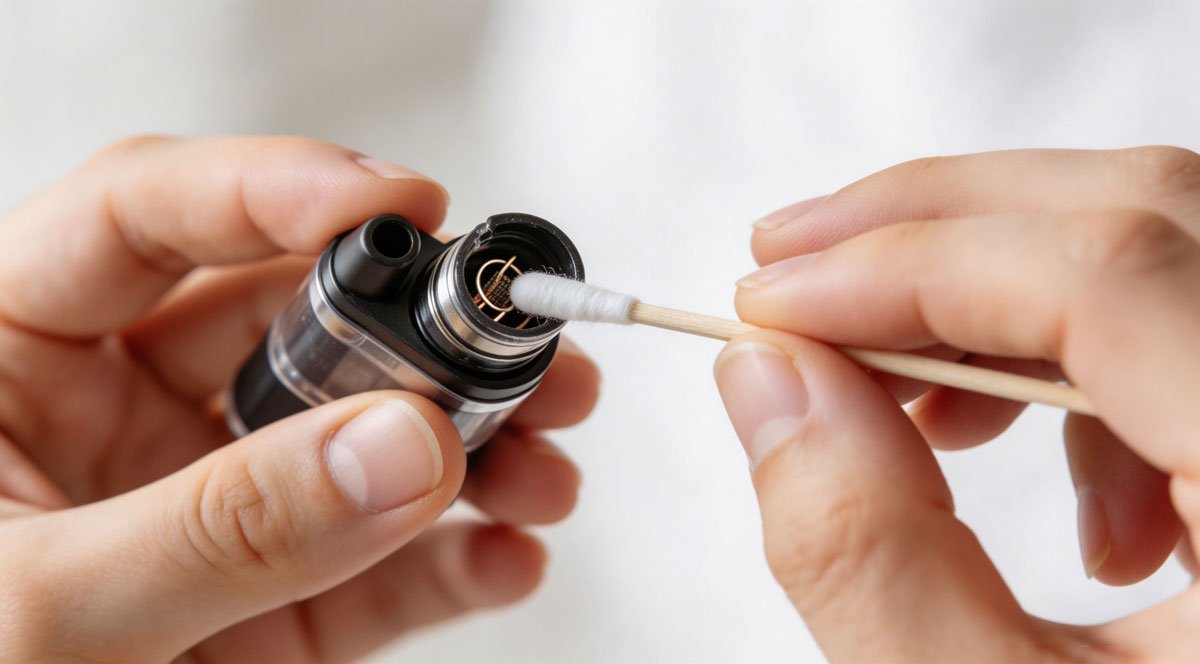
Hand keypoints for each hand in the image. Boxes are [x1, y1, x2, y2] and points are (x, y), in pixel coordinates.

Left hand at [0, 136, 598, 662]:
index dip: (277, 190)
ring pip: (356, 442)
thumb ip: (220, 528)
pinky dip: (453, 562)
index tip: (399, 207)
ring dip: (468, 445)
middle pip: (292, 326)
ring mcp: (209, 511)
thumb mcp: (40, 614)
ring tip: (545, 459)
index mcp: (10, 362)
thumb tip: (401, 447)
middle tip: (511, 350)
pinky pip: (376, 570)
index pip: (148, 222)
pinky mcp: (269, 609)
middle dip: (420, 335)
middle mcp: (120, 420)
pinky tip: (508, 554)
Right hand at [714, 146, 1199, 661]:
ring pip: (1168, 248)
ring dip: (1003, 294)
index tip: (770, 305)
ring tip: (914, 411)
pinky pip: (1194, 319)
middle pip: (1147, 212)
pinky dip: (1085, 357)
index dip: (909, 263)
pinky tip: (1062, 493)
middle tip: (793, 272)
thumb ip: (867, 556)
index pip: (1109, 278)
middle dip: (937, 227)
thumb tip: (767, 387)